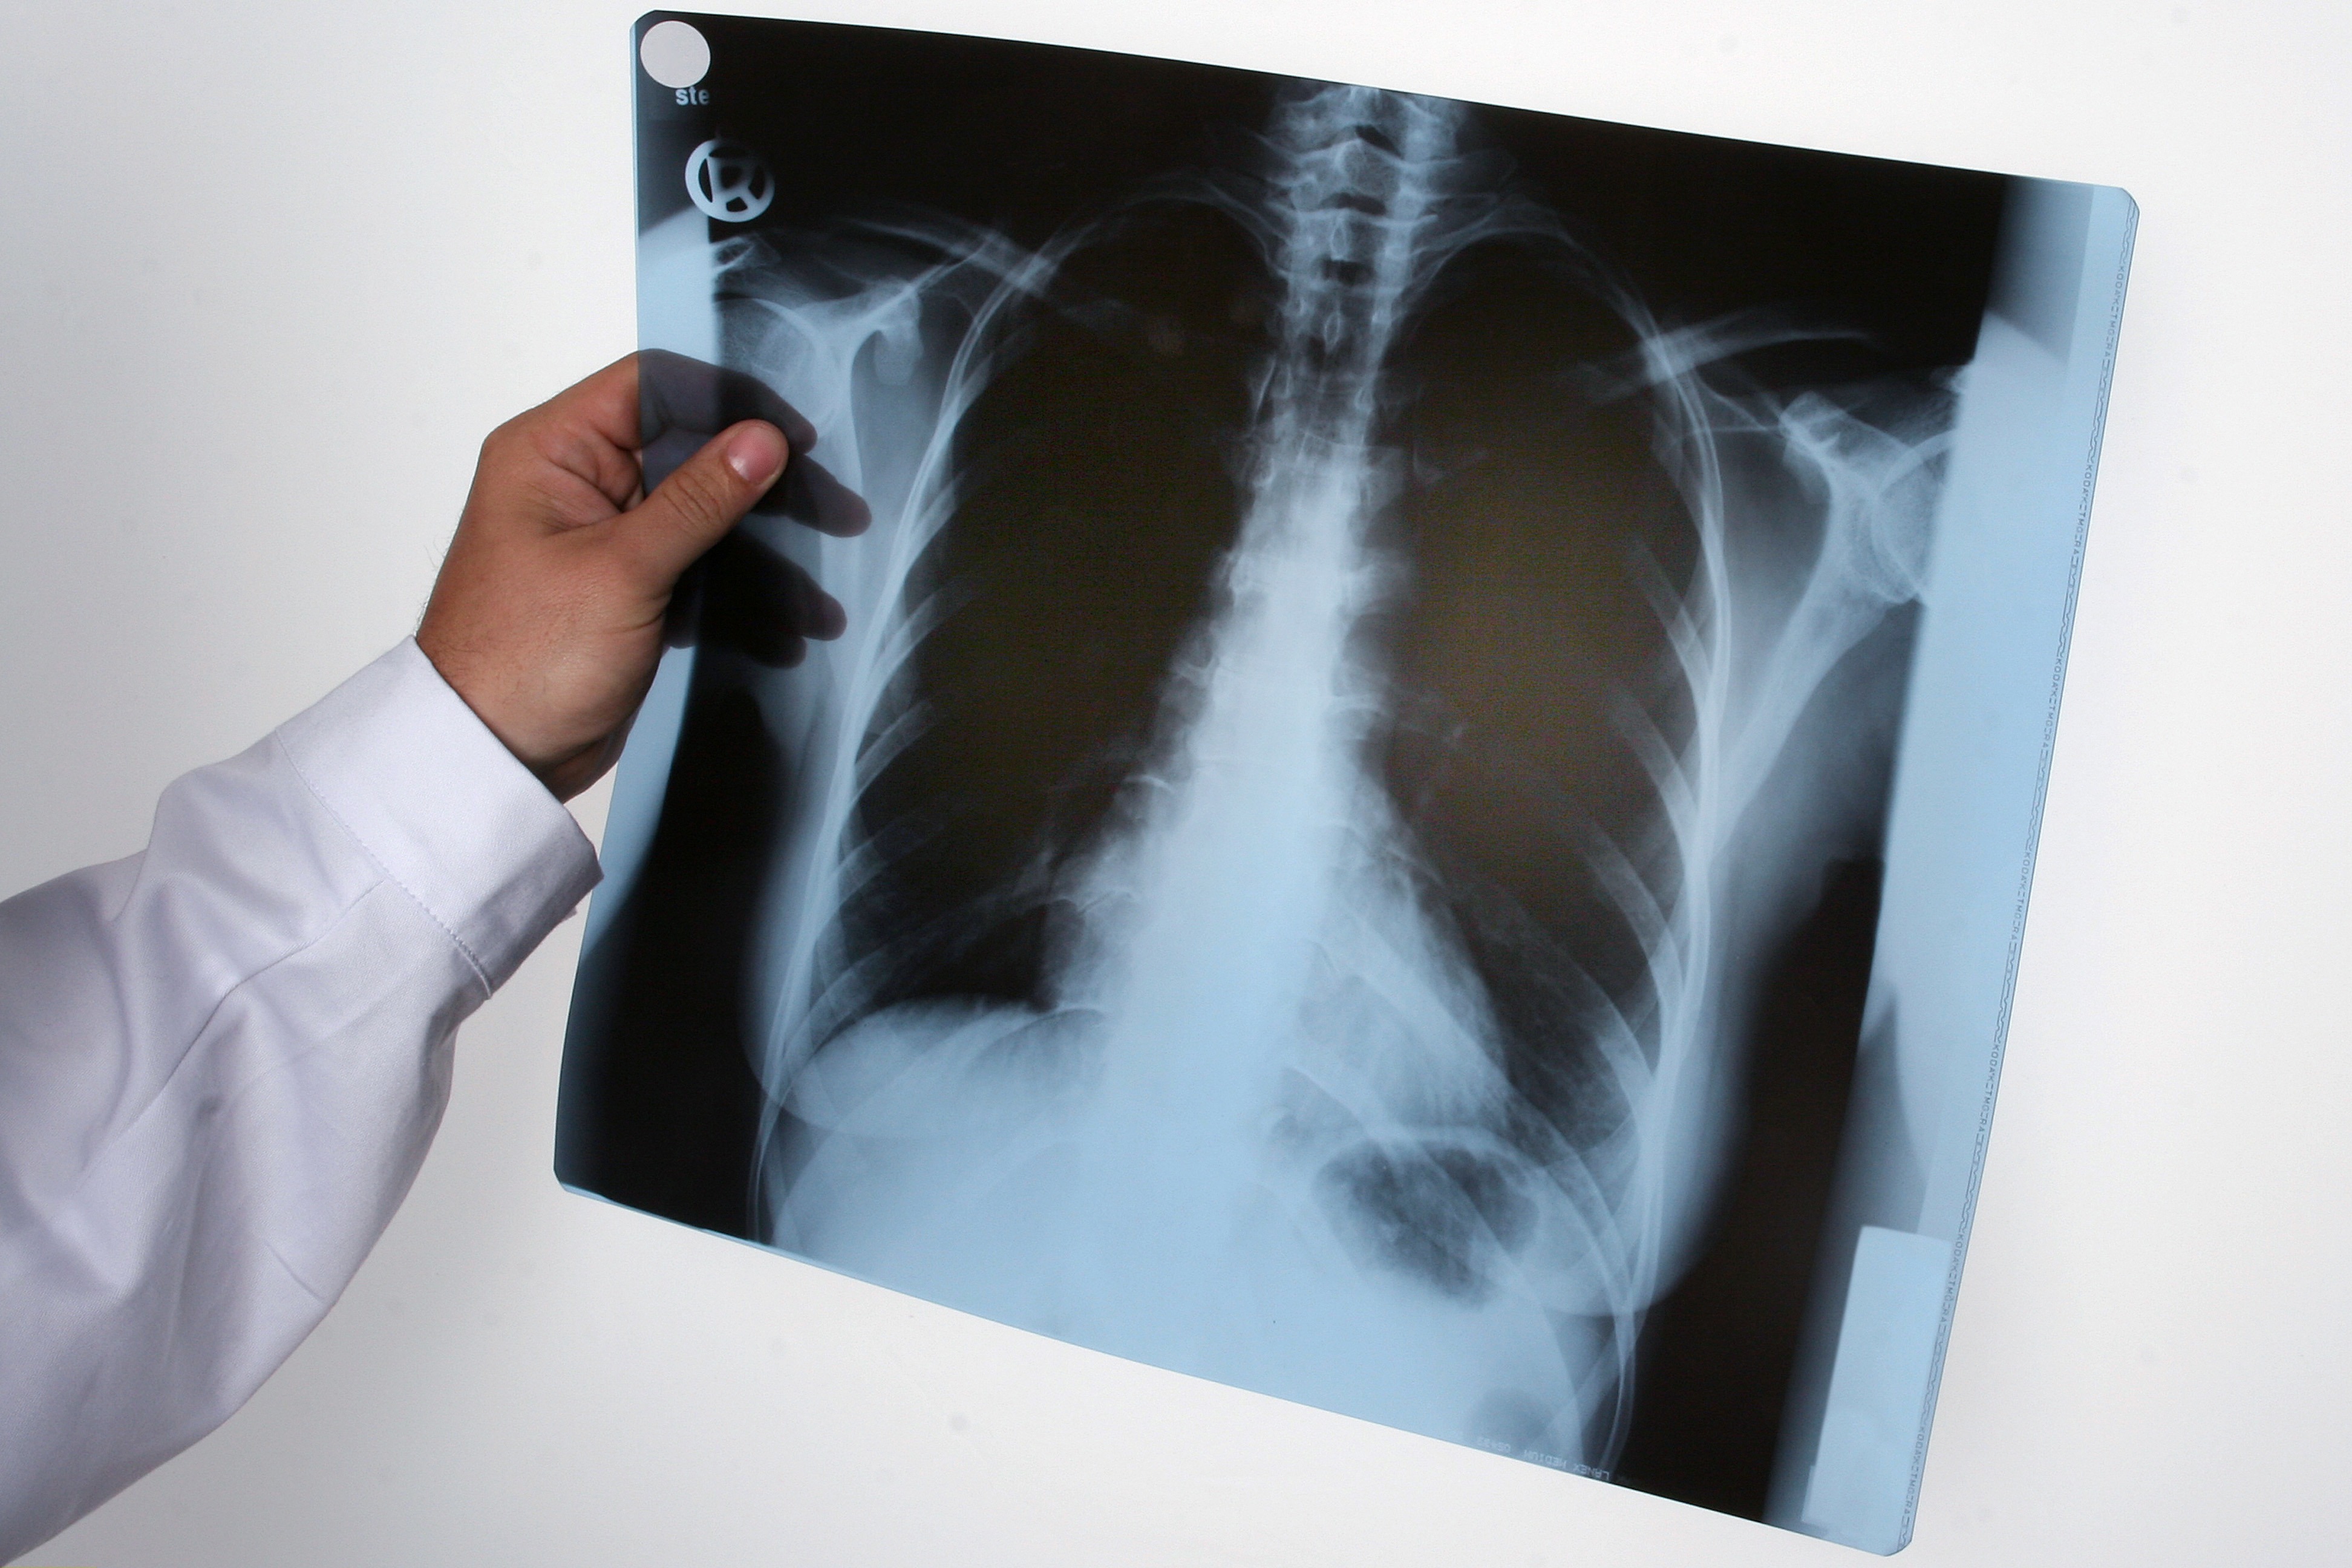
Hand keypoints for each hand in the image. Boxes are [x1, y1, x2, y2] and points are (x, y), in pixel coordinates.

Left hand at [417, 352, 867, 800]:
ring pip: (704, 517)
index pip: (653, 387)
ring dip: (764, 551)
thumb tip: (762, 440)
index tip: (795, 436)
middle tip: (835, 513)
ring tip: (820, 593)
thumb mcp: (622, 569)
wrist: (490, 758)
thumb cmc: (521, 659)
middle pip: (690, 452)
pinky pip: (697, 569)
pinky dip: (741, 594)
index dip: (728, 401)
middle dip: (764, 487)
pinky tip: (787, 625)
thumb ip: (699, 501)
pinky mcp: (627, 589)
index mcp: (553, 451)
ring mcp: (605, 538)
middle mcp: (578, 483)